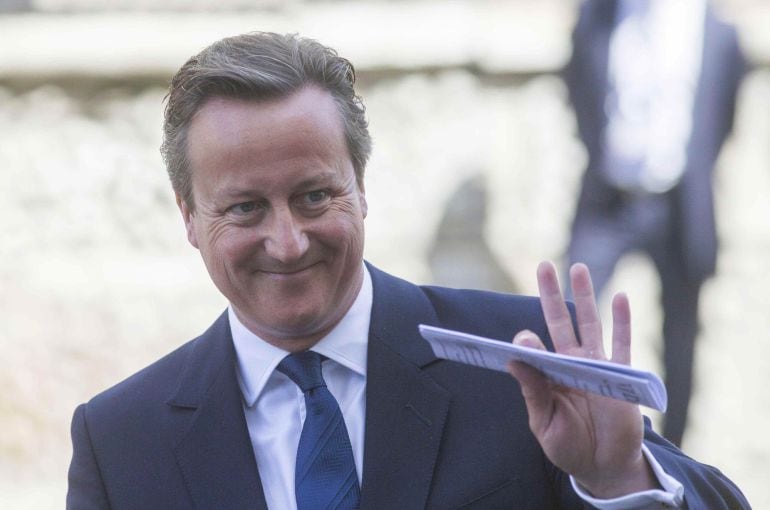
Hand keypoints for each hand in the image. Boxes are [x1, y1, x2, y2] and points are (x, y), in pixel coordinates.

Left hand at [507, 261, 655, 497]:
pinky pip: (623, 344)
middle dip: (551, 293)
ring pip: (590, 324)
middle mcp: (570, 364)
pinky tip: (621, 297)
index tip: (521, 345)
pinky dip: (623, 321)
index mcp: (547, 375)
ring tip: (579, 267)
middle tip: (544, 265)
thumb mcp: (545, 424)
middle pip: (560, 321)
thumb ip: (533, 391)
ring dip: (586, 296)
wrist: (604, 467)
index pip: (533, 348)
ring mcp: (597, 366)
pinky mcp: (622, 376)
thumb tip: (515, 355)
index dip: (526, 342)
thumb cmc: (569, 447)